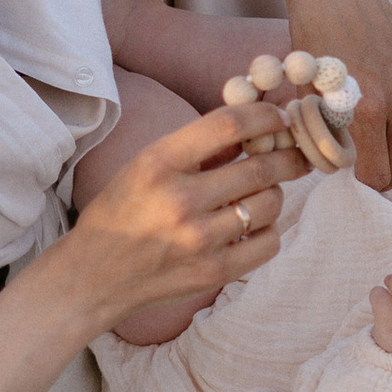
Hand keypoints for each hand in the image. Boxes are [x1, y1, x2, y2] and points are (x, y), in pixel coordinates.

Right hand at [46, 104, 291, 325]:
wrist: (94, 274)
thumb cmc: (123, 211)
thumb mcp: (145, 165)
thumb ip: (198, 148)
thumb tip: (256, 128)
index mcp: (158, 163)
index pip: (229, 125)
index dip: (264, 117)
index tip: (278, 119)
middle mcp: (180, 200)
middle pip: (260, 166)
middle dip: (289, 157)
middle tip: (297, 155)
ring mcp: (199, 240)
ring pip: (270, 204)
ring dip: (273, 194)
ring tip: (260, 194)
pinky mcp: (213, 272)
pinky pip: (269, 242)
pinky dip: (269, 230)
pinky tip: (253, 227)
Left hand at [282, 0, 391, 189]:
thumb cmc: (312, 41)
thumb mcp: (307, 96)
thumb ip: (322, 137)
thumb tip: (335, 169)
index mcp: (367, 108)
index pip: (379, 175)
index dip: (364, 182)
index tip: (352, 175)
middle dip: (386, 174)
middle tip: (368, 165)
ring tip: (384, 144)